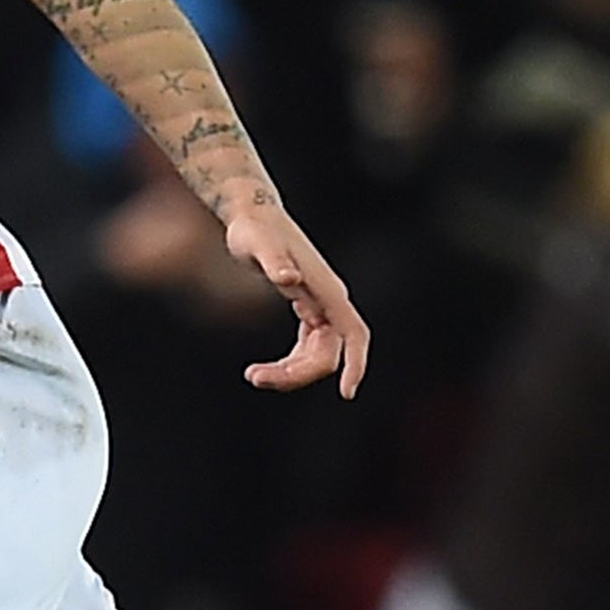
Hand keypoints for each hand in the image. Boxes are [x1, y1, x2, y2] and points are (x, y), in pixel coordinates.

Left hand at [226, 206, 369, 398]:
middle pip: (329, 353)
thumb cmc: (254, 229)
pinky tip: (264, 369)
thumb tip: (289, 279)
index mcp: (327, 290)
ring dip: (292, 372)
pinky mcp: (308, 309)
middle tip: (255, 377)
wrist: (253, 215)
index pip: (354, 334)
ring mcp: (321, 306)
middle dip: (299, 373)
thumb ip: (274, 261)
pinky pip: (308, 347)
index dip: (355, 363)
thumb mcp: (258, 244)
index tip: (347, 393)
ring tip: (253, 375)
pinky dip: (292, 362)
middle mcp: (330, 301)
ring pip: (319, 354)